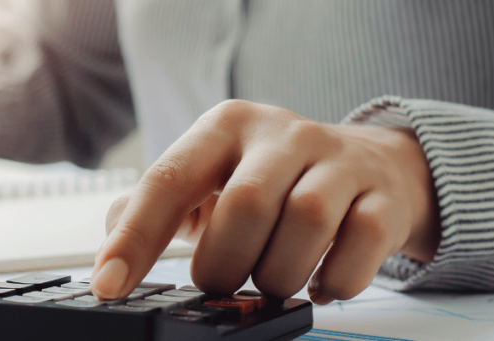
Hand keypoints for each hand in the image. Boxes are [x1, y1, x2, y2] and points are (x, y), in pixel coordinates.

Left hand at [92, 100, 439, 304]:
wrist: (374, 165)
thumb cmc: (273, 177)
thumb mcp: (210, 175)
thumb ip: (153, 207)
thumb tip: (110, 250)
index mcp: (225, 127)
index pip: (168, 180)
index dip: (135, 237)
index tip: (110, 284)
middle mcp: (282, 134)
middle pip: (243, 206)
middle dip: (223, 263)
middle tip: (221, 280)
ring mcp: (339, 162)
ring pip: (304, 224)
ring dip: (278, 274)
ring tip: (270, 278)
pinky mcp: (384, 198)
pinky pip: (358, 250)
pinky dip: (332, 282)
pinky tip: (319, 282)